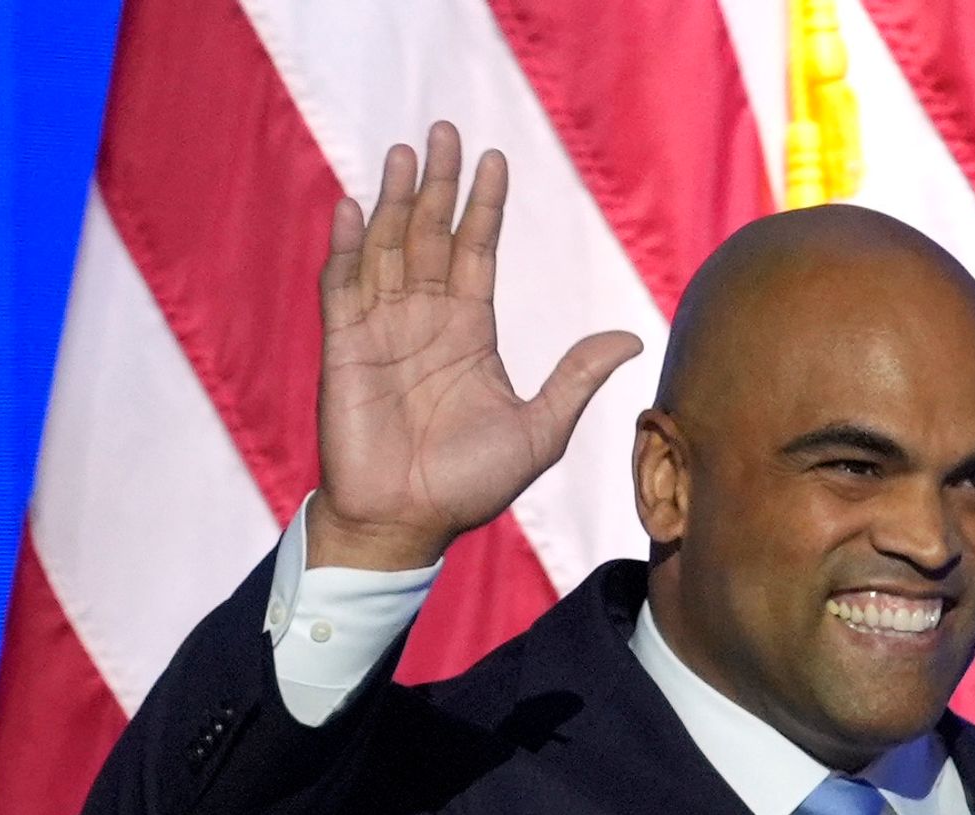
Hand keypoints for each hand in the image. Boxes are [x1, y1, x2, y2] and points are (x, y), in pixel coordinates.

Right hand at [305, 121, 642, 572]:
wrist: (407, 523)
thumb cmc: (469, 486)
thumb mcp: (539, 429)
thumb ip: (576, 378)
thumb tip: (632, 337)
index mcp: (469, 331)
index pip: (476, 251)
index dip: (483, 206)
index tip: (493, 158)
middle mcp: (424, 319)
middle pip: (430, 234)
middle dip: (437, 183)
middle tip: (444, 131)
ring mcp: (381, 329)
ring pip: (387, 247)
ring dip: (394, 200)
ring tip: (404, 152)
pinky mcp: (344, 347)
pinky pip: (342, 286)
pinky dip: (347, 246)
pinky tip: (355, 207)